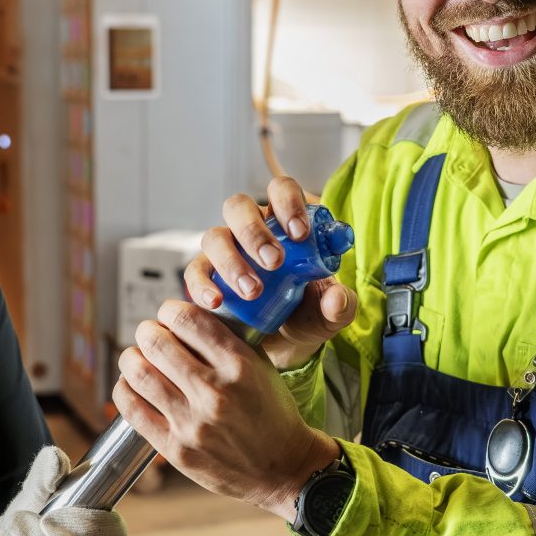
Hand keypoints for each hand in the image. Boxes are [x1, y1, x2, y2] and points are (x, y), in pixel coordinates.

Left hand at [115, 298, 339, 520]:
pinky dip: (125, 390)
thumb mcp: (260, 367)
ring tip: (136, 358)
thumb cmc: (272, 414)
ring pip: (138, 374)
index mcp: (239, 365)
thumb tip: (183, 318)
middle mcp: (214, 392)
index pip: (188, 319)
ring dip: (131, 359)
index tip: (168, 315)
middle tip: (149, 335)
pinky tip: (131, 385)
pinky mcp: (176, 450)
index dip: (170, 310)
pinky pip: (133, 410)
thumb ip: (225, 341)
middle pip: (156, 342)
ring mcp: (193, 423)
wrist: (283, 469)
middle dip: (147, 332)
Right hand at [181, 175, 357, 371]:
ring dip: (232, 261)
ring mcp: (225, 250)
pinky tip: (216, 301)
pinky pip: (195, 271)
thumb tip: (337, 298)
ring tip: (253, 291)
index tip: (300, 233)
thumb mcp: (330, 313)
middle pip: (238, 207)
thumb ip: (340, 305)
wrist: (283, 345)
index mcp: (284, 223)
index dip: (288, 203)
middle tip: (274, 261)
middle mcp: (250, 229)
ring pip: (215, 237)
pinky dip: (202, 284)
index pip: (281, 190)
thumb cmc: (307, 314)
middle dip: (255, 232)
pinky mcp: (205, 276)